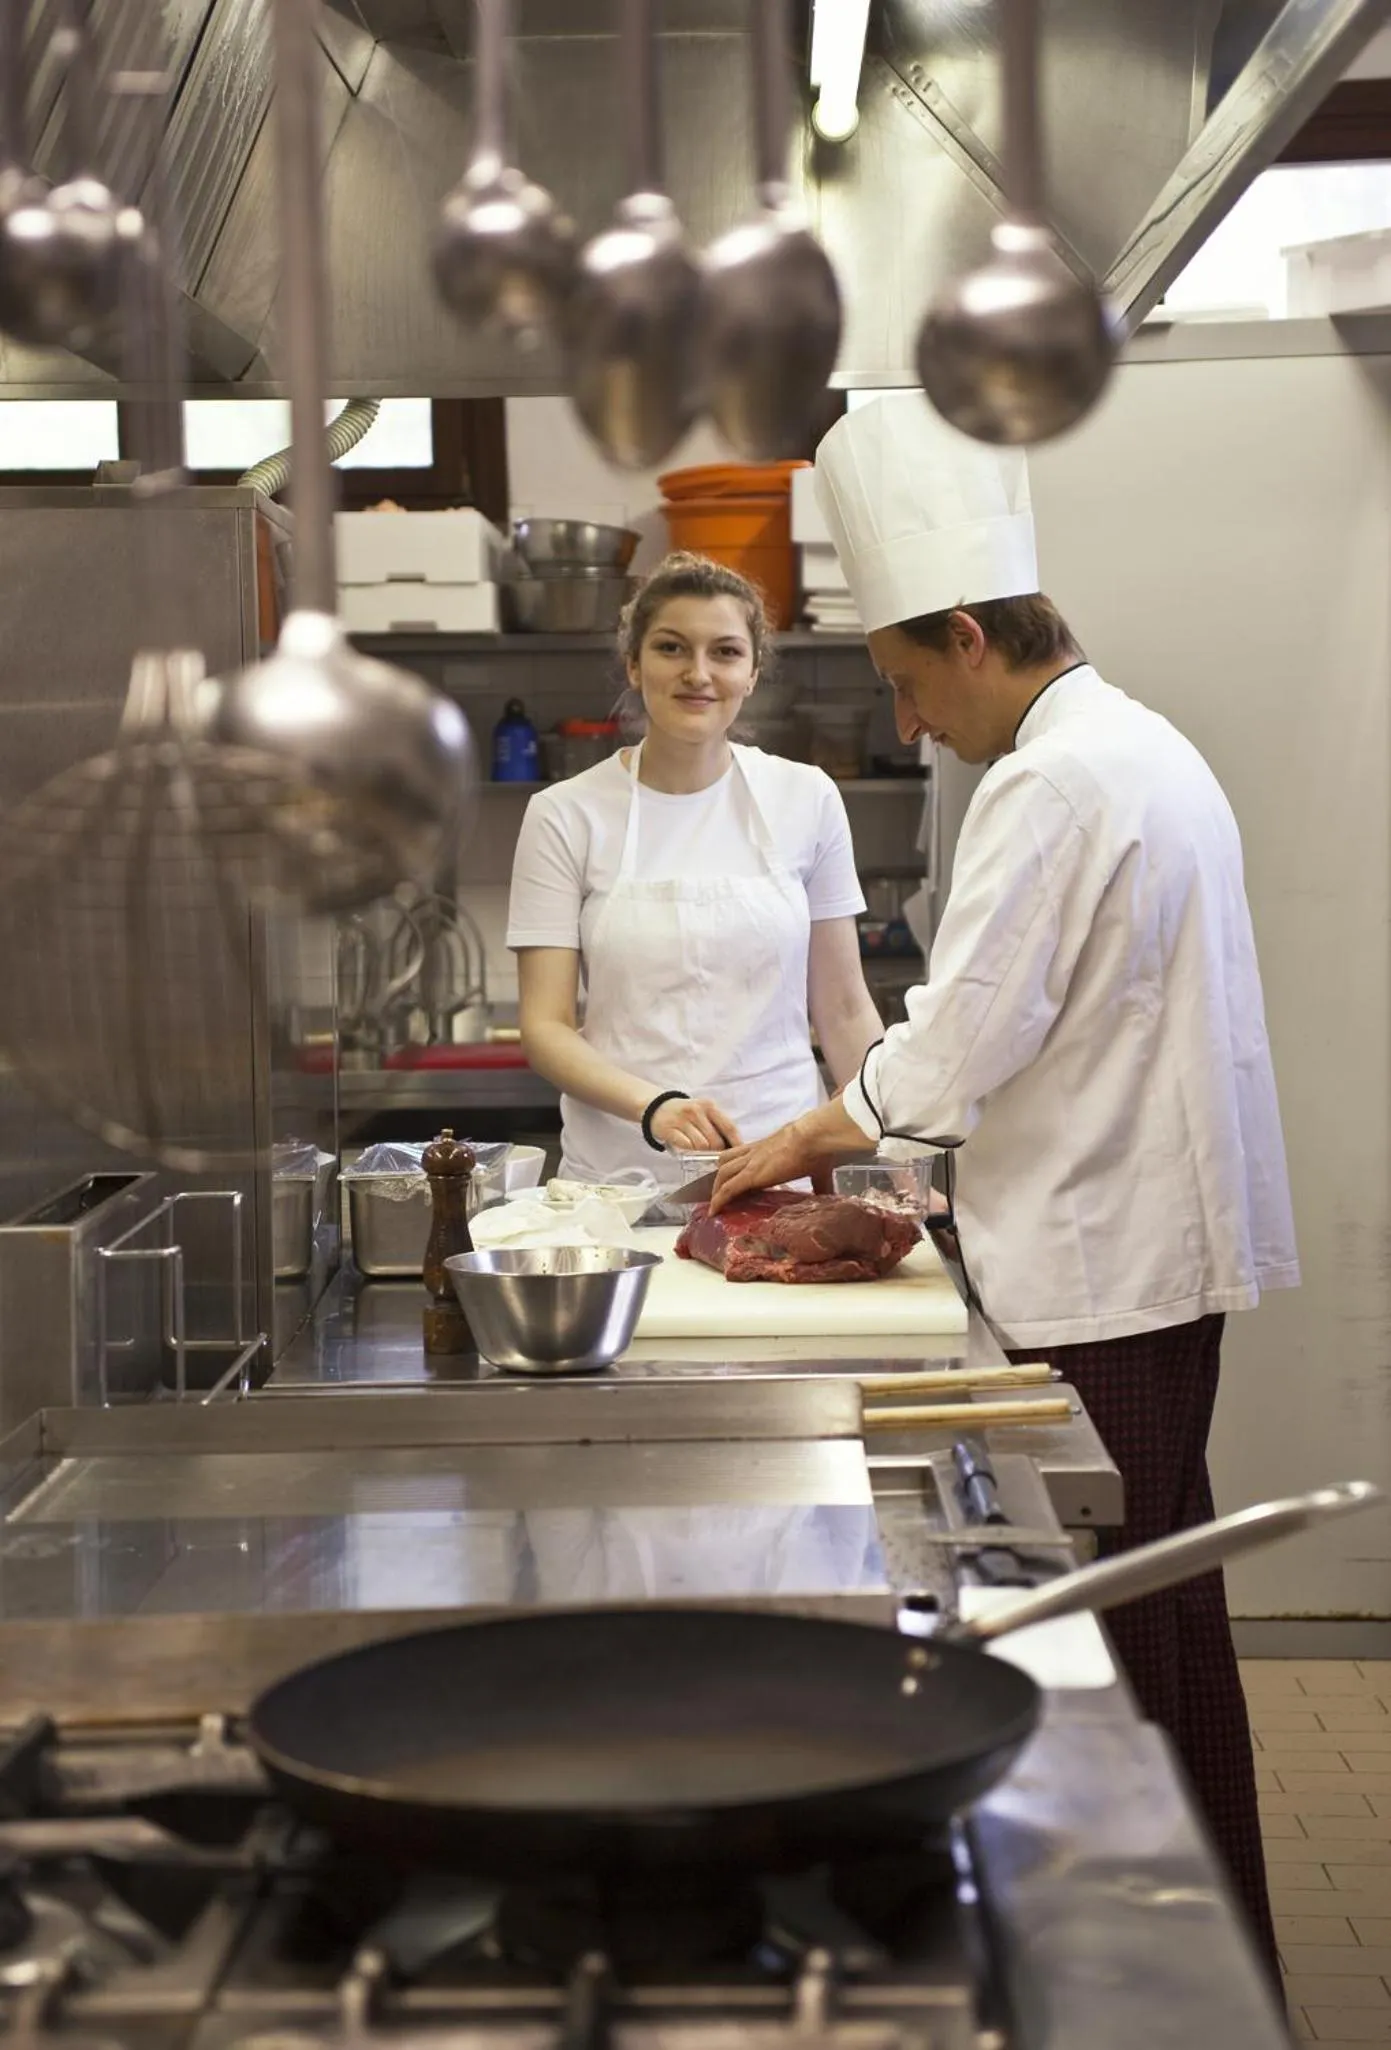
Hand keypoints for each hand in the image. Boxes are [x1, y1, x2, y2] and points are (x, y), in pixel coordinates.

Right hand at [649, 1095, 741, 1152]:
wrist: (658, 1107)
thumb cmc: (687, 1113)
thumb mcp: (704, 1112)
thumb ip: (718, 1124)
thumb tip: (736, 1145)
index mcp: (709, 1106)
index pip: (729, 1127)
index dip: (737, 1142)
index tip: (741, 1154)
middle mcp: (696, 1111)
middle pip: (716, 1140)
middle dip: (717, 1150)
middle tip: (715, 1154)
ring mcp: (682, 1120)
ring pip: (702, 1145)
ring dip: (702, 1152)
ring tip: (700, 1150)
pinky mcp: (669, 1130)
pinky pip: (686, 1146)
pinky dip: (689, 1150)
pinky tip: (688, 1147)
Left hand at [708, 1100, 873, 1213]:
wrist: (813, 1137)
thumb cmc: (817, 1148)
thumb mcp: (817, 1167)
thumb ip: (820, 1182)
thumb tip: (828, 1194)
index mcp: (768, 1147)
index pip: (743, 1154)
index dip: (735, 1166)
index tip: (735, 1179)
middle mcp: (754, 1153)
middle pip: (726, 1161)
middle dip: (720, 1177)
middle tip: (718, 1192)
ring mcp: (751, 1163)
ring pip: (722, 1174)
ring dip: (716, 1189)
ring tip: (715, 1205)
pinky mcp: (751, 1175)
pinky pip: (728, 1189)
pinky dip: (719, 1200)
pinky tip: (715, 1211)